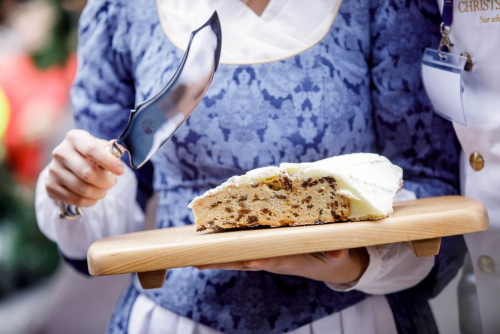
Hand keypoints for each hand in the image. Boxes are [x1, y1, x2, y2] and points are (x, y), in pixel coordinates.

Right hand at [45, 129, 123, 206]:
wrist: (67, 164)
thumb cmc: (89, 154)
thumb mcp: (99, 147)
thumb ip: (110, 150)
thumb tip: (118, 153)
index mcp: (74, 138)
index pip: (92, 150)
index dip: (109, 162)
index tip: (121, 171)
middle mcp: (60, 152)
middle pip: (88, 173)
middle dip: (106, 182)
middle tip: (111, 183)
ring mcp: (53, 170)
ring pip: (83, 189)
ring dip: (99, 193)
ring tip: (103, 190)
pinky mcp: (50, 186)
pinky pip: (75, 199)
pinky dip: (89, 201)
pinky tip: (93, 196)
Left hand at [196, 248, 368, 284]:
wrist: (332, 266)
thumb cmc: (334, 258)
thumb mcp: (339, 256)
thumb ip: (338, 254)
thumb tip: (338, 254)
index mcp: (292, 260)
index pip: (273, 260)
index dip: (261, 260)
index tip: (247, 261)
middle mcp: (275, 259)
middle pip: (246, 261)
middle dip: (224, 262)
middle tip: (200, 261)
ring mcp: (268, 255)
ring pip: (240, 257)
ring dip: (220, 257)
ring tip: (196, 257)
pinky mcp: (266, 250)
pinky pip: (243, 249)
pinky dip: (227, 247)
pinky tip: (210, 244)